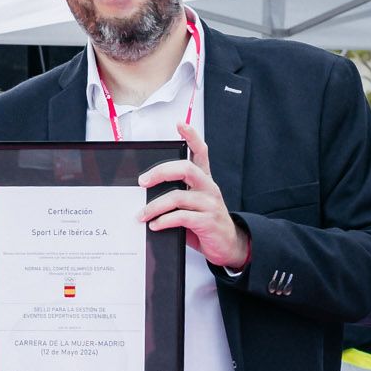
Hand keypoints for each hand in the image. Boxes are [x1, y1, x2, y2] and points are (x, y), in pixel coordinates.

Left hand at [138, 122, 250, 268]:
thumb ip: (174, 197)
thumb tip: (144, 194)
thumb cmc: (203, 223)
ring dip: (154, 206)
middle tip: (142, 182)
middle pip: (186, 169)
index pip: (200, 152)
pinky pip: (181, 217)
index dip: (192, 137)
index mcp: (204, 181)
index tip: (180, 124)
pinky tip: (155, 225)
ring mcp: (210, 204)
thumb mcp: (190, 206)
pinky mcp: (208, 221)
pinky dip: (164, 221)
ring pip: (178, 196)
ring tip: (142, 215)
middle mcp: (208, 188)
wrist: (228, 245)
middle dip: (160, 172)